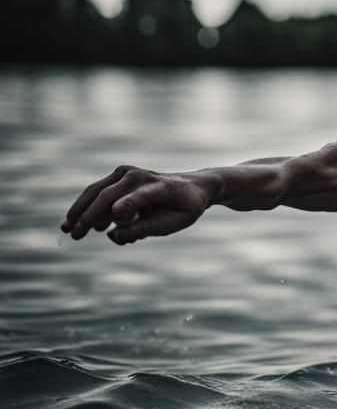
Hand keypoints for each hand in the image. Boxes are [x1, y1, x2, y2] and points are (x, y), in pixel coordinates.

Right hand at [61, 165, 213, 244]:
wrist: (192, 187)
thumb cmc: (182, 208)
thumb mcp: (171, 224)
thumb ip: (142, 229)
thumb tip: (112, 236)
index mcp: (161, 188)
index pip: (139, 197)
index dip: (125, 208)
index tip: (107, 227)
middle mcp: (140, 176)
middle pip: (107, 196)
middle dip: (88, 216)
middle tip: (74, 235)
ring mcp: (128, 173)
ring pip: (96, 191)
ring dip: (81, 210)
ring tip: (71, 231)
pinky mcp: (119, 175)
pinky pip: (98, 192)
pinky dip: (89, 208)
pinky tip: (89, 225)